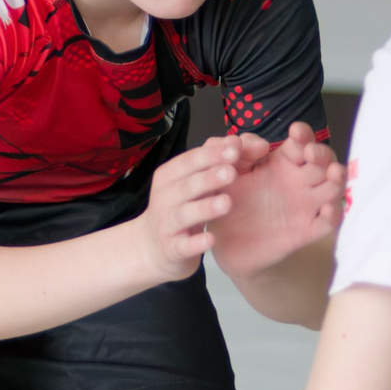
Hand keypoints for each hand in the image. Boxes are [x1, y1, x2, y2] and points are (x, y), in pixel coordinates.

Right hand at [136, 135, 246, 281]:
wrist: (153, 248)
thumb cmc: (179, 207)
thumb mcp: (191, 181)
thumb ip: (213, 160)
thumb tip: (237, 140)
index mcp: (169, 177)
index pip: (188, 161)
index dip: (210, 155)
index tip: (234, 149)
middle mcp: (164, 198)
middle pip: (186, 186)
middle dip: (208, 178)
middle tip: (231, 172)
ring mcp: (167, 225)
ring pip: (184, 214)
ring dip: (205, 208)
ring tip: (227, 203)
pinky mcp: (172, 249)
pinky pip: (184, 246)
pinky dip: (196, 243)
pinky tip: (212, 239)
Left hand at [209, 122, 343, 278]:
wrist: (224, 242)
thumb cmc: (229, 202)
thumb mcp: (228, 171)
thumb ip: (239, 152)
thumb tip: (260, 143)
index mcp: (282, 163)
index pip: (301, 143)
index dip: (304, 135)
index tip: (296, 131)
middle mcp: (299, 181)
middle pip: (323, 162)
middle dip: (322, 153)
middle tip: (310, 153)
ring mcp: (306, 206)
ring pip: (333, 188)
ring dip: (337, 179)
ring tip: (333, 173)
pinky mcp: (305, 231)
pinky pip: (327, 223)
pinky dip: (333, 215)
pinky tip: (328, 208)